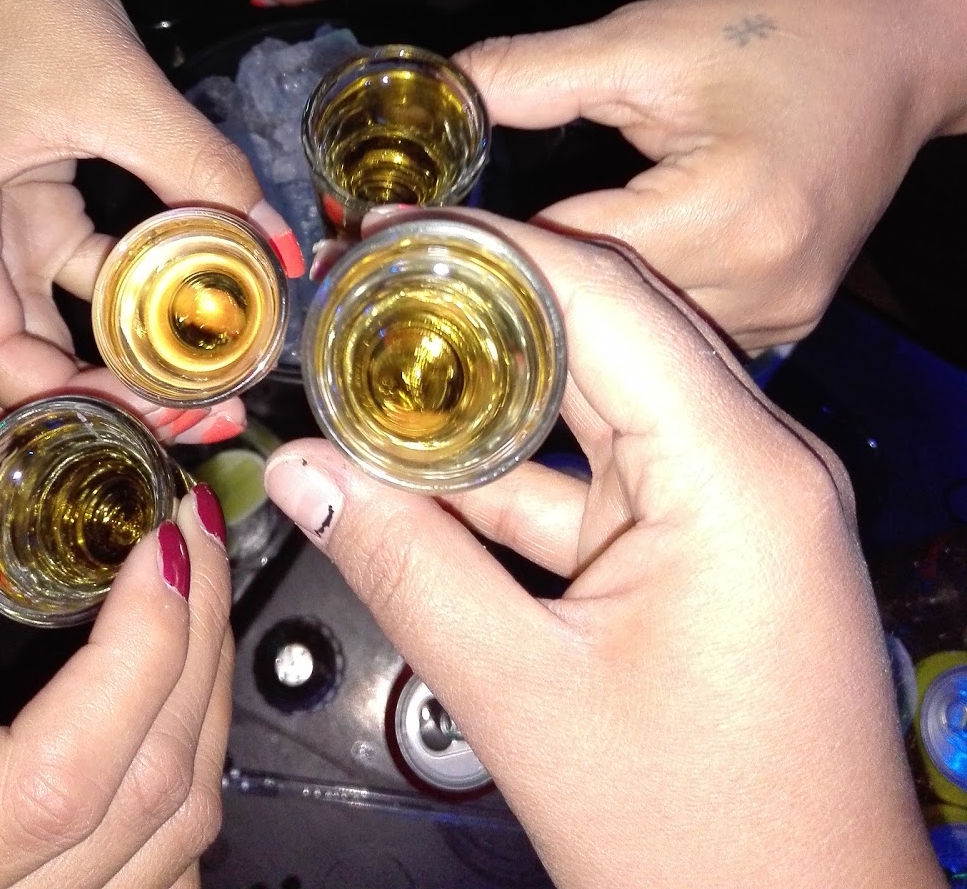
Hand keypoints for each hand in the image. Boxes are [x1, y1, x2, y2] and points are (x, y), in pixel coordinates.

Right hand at [0, 0, 301, 433]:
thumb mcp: (121, 86)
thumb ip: (200, 170)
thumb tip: (278, 248)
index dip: (77, 398)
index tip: (172, 400)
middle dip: (76, 406)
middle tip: (177, 409)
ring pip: (13, 342)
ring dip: (94, 363)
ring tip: (190, 374)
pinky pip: (45, 285)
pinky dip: (104, 303)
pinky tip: (177, 302)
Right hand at [0, 463, 231, 886]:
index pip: (60, 773)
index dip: (138, 646)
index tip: (162, 535)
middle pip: (150, 792)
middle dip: (196, 637)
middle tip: (191, 525)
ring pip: (179, 837)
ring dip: (205, 697)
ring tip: (194, 591)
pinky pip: (164, 872)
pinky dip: (185, 772)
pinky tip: (165, 697)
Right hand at [264, 215, 940, 888]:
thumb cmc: (712, 849)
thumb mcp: (526, 697)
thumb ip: (405, 566)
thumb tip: (303, 471)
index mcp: (739, 475)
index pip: (602, 299)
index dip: (484, 250)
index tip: (386, 234)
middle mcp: (757, 464)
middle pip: (604, 329)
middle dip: (478, 302)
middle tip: (365, 280)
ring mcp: (740, 502)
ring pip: (600, 394)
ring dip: (492, 381)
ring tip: (379, 353)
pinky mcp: (714, 542)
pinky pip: (605, 466)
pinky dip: (518, 460)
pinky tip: (425, 457)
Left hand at [456, 0, 966, 347]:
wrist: (901, 49)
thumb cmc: (786, 30)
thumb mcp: (647, 38)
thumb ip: (532, 71)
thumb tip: (438, 91)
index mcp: (727, 216)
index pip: (566, 254)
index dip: (475, 241)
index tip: (390, 234)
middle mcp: (762, 288)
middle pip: (596, 315)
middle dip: (503, 284)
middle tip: (408, 265)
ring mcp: (781, 317)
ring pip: (633, 342)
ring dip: (559, 311)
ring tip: (471, 279)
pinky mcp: (787, 318)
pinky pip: (677, 337)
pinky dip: (619, 316)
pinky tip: (566, 288)